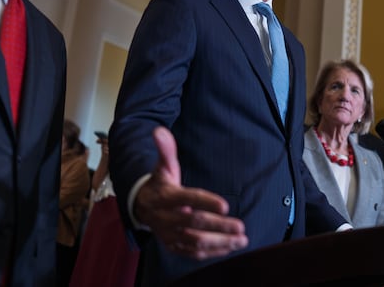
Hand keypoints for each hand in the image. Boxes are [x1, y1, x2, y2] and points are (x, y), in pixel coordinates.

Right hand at [134, 126, 248, 258]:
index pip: (189, 199)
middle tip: (240, 226)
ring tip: (241, 239)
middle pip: (195, 223)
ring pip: (196, 242)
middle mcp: (168, 218)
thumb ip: (166, 150)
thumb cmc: (159, 184)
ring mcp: (171, 234)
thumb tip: (159, 130)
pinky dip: (212, 252)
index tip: (225, 205)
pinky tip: (230, 247)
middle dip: (219, 226)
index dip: (206, 202)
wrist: (141, 207)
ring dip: (220, 242)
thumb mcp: (162, 166)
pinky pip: (193, 253)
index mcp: (168, 197)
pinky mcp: (175, 245)